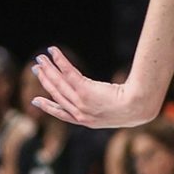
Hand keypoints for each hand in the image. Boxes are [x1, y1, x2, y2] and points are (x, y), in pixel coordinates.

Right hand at [31, 46, 157, 128]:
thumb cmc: (134, 108)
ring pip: (59, 83)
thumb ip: (104, 106)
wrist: (138, 107)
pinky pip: (68, 73)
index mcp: (86, 121)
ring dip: (48, 69)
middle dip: (45, 80)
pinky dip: (59, 61)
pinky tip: (53, 52)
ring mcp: (81, 102)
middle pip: (57, 94)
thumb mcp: (115, 111)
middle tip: (36, 69)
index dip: (48, 106)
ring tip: (40, 58)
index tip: (36, 100)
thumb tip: (106, 98)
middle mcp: (80, 113)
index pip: (62, 113)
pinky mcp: (85, 90)